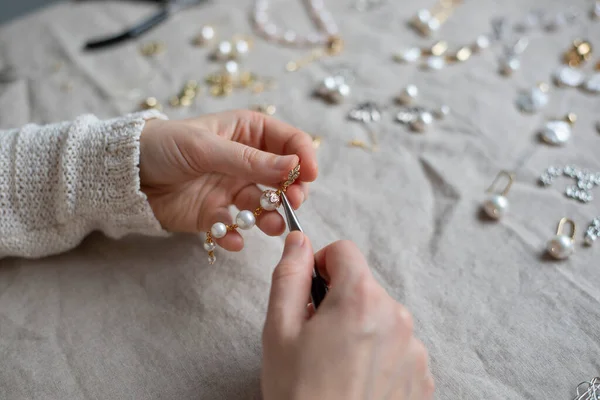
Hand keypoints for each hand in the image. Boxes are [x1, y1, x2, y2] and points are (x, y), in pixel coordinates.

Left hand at [139, 110, 317, 250]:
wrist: (125, 174)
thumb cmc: (164, 145)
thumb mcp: (207, 147)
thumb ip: (250, 160)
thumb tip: (294, 167)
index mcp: (247, 132)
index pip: (288, 141)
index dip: (303, 156)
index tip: (309, 175)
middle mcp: (246, 161)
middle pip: (283, 177)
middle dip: (292, 190)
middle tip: (293, 202)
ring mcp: (232, 189)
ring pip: (264, 205)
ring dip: (271, 216)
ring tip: (272, 225)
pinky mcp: (216, 214)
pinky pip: (235, 227)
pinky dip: (236, 235)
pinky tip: (232, 239)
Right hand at [261, 232, 433, 399]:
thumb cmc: (299, 395)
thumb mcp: (279, 331)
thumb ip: (289, 276)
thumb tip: (299, 241)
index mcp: (361, 299)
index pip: (344, 251)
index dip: (320, 265)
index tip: (310, 294)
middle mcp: (397, 317)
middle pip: (363, 286)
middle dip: (338, 302)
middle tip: (316, 340)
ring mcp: (415, 349)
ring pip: (380, 317)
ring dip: (359, 329)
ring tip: (336, 366)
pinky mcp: (423, 376)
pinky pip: (397, 347)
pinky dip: (378, 354)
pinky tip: (357, 382)